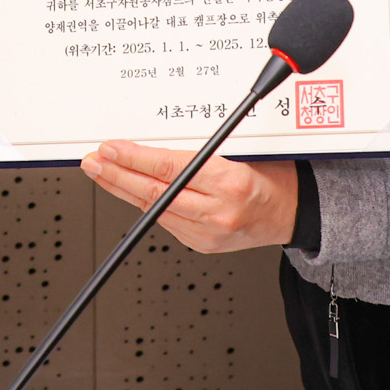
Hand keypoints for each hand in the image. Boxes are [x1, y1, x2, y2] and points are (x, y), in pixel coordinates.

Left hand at [79, 140, 297, 254]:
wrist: (295, 212)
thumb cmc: (274, 176)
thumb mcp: (242, 148)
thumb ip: (201, 149)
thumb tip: (154, 144)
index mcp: (230, 181)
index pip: (169, 168)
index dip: (133, 158)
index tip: (111, 149)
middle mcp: (218, 211)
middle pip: (154, 192)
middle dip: (116, 176)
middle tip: (93, 162)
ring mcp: (209, 234)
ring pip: (154, 210)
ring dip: (124, 191)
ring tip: (103, 173)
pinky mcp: (203, 245)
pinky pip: (166, 223)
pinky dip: (147, 205)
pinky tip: (132, 192)